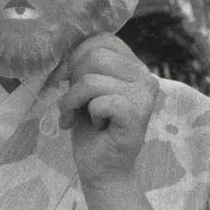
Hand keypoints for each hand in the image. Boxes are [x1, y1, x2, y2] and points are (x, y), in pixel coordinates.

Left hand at [53, 35, 158, 189]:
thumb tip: (64, 48)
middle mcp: (145, 76)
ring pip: (91, 79)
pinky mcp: (138, 114)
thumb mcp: (85, 89)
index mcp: (134, 66)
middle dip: (72, 80)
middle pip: (95, 55)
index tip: (64, 79)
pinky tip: (96, 127)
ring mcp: (144, 95)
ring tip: (75, 117)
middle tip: (71, 103)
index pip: (102, 39)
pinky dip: (86, 115)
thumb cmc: (92, 130)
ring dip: (73, 100)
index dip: (75, 56)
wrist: (103, 169)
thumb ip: (84, 65)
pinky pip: (98, 102)